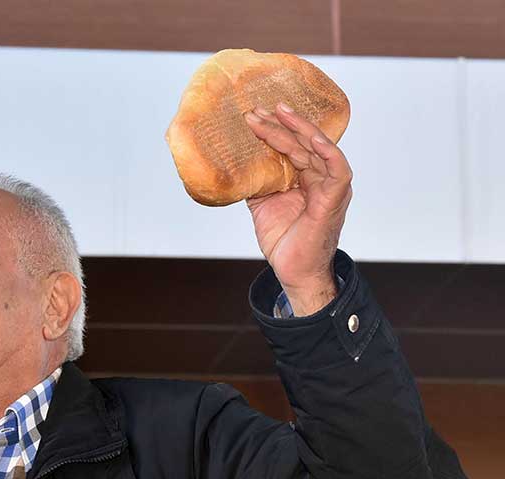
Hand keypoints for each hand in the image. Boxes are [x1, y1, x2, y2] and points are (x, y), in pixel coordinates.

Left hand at [244, 102, 352, 315]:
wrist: (293, 271)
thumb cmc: (285, 241)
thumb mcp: (263, 205)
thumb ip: (258, 183)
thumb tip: (238, 165)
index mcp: (307, 179)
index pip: (294, 146)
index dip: (276, 129)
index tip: (255, 115)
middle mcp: (321, 179)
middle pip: (303, 143)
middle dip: (281, 124)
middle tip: (258, 110)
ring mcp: (330, 187)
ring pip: (318, 149)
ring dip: (298, 130)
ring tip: (278, 114)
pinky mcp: (334, 199)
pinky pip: (337, 169)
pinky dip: (327, 151)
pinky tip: (312, 137)